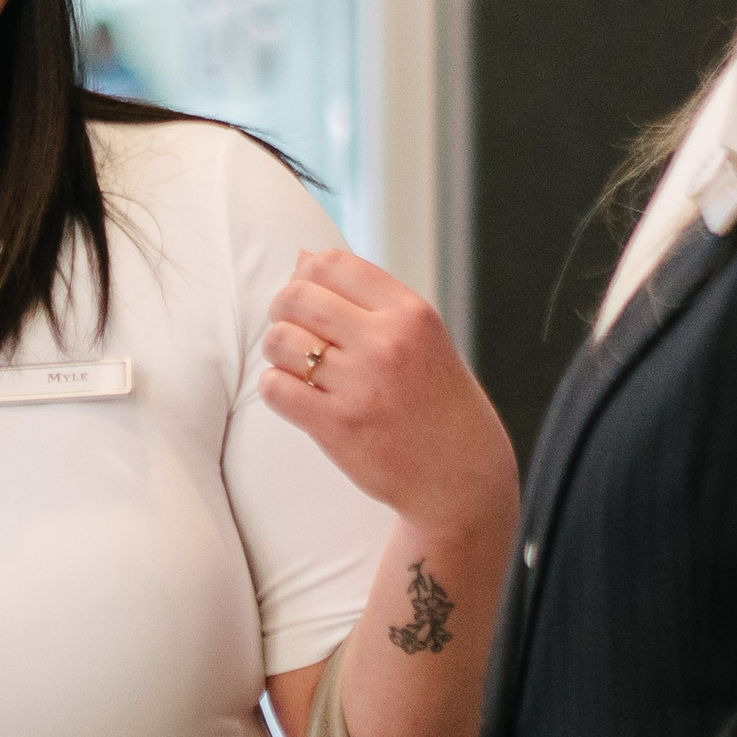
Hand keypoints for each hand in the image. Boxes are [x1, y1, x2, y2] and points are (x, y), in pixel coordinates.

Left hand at [259, 249, 515, 538]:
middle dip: (283, 311)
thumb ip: (365, 300)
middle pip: (295, 297)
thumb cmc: (437, 403)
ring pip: (279, 341)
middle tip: (296, 332)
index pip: (331, 263)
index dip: (306, 275)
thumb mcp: (420, 339)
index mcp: (410, 313)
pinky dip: (277, 388)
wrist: (461, 478)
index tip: (310, 298)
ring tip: (300, 367)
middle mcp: (386, 342)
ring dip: (279, 353)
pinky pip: (275, 388)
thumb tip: (302, 258)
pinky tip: (298, 395)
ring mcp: (360, 384)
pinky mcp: (336, 425)